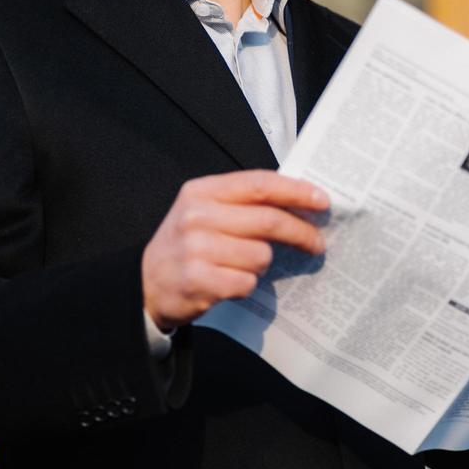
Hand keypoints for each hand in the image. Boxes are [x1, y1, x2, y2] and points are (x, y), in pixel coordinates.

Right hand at [142, 170, 328, 330]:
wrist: (145, 283)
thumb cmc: (186, 245)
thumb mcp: (204, 211)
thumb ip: (242, 203)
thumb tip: (299, 203)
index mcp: (201, 191)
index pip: (259, 184)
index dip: (295, 191)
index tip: (322, 200)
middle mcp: (197, 216)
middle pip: (268, 220)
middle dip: (301, 232)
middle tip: (316, 243)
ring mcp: (196, 249)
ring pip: (261, 255)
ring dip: (261, 265)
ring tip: (242, 266)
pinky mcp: (199, 281)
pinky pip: (246, 282)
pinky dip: (245, 284)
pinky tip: (229, 282)